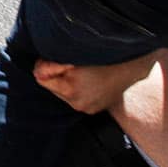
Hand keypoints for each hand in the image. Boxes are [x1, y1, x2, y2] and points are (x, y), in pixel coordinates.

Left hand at [31, 55, 157, 115]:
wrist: (131, 66)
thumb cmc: (102, 56)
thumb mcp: (74, 56)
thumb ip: (51, 65)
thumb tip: (37, 72)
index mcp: (71, 89)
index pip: (42, 78)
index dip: (46, 65)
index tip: (55, 58)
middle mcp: (78, 103)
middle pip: (51, 87)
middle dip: (56, 75)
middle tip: (70, 64)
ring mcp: (87, 109)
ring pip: (63, 93)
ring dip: (66, 82)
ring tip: (81, 72)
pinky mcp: (93, 110)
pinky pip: (75, 98)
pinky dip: (77, 89)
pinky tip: (88, 81)